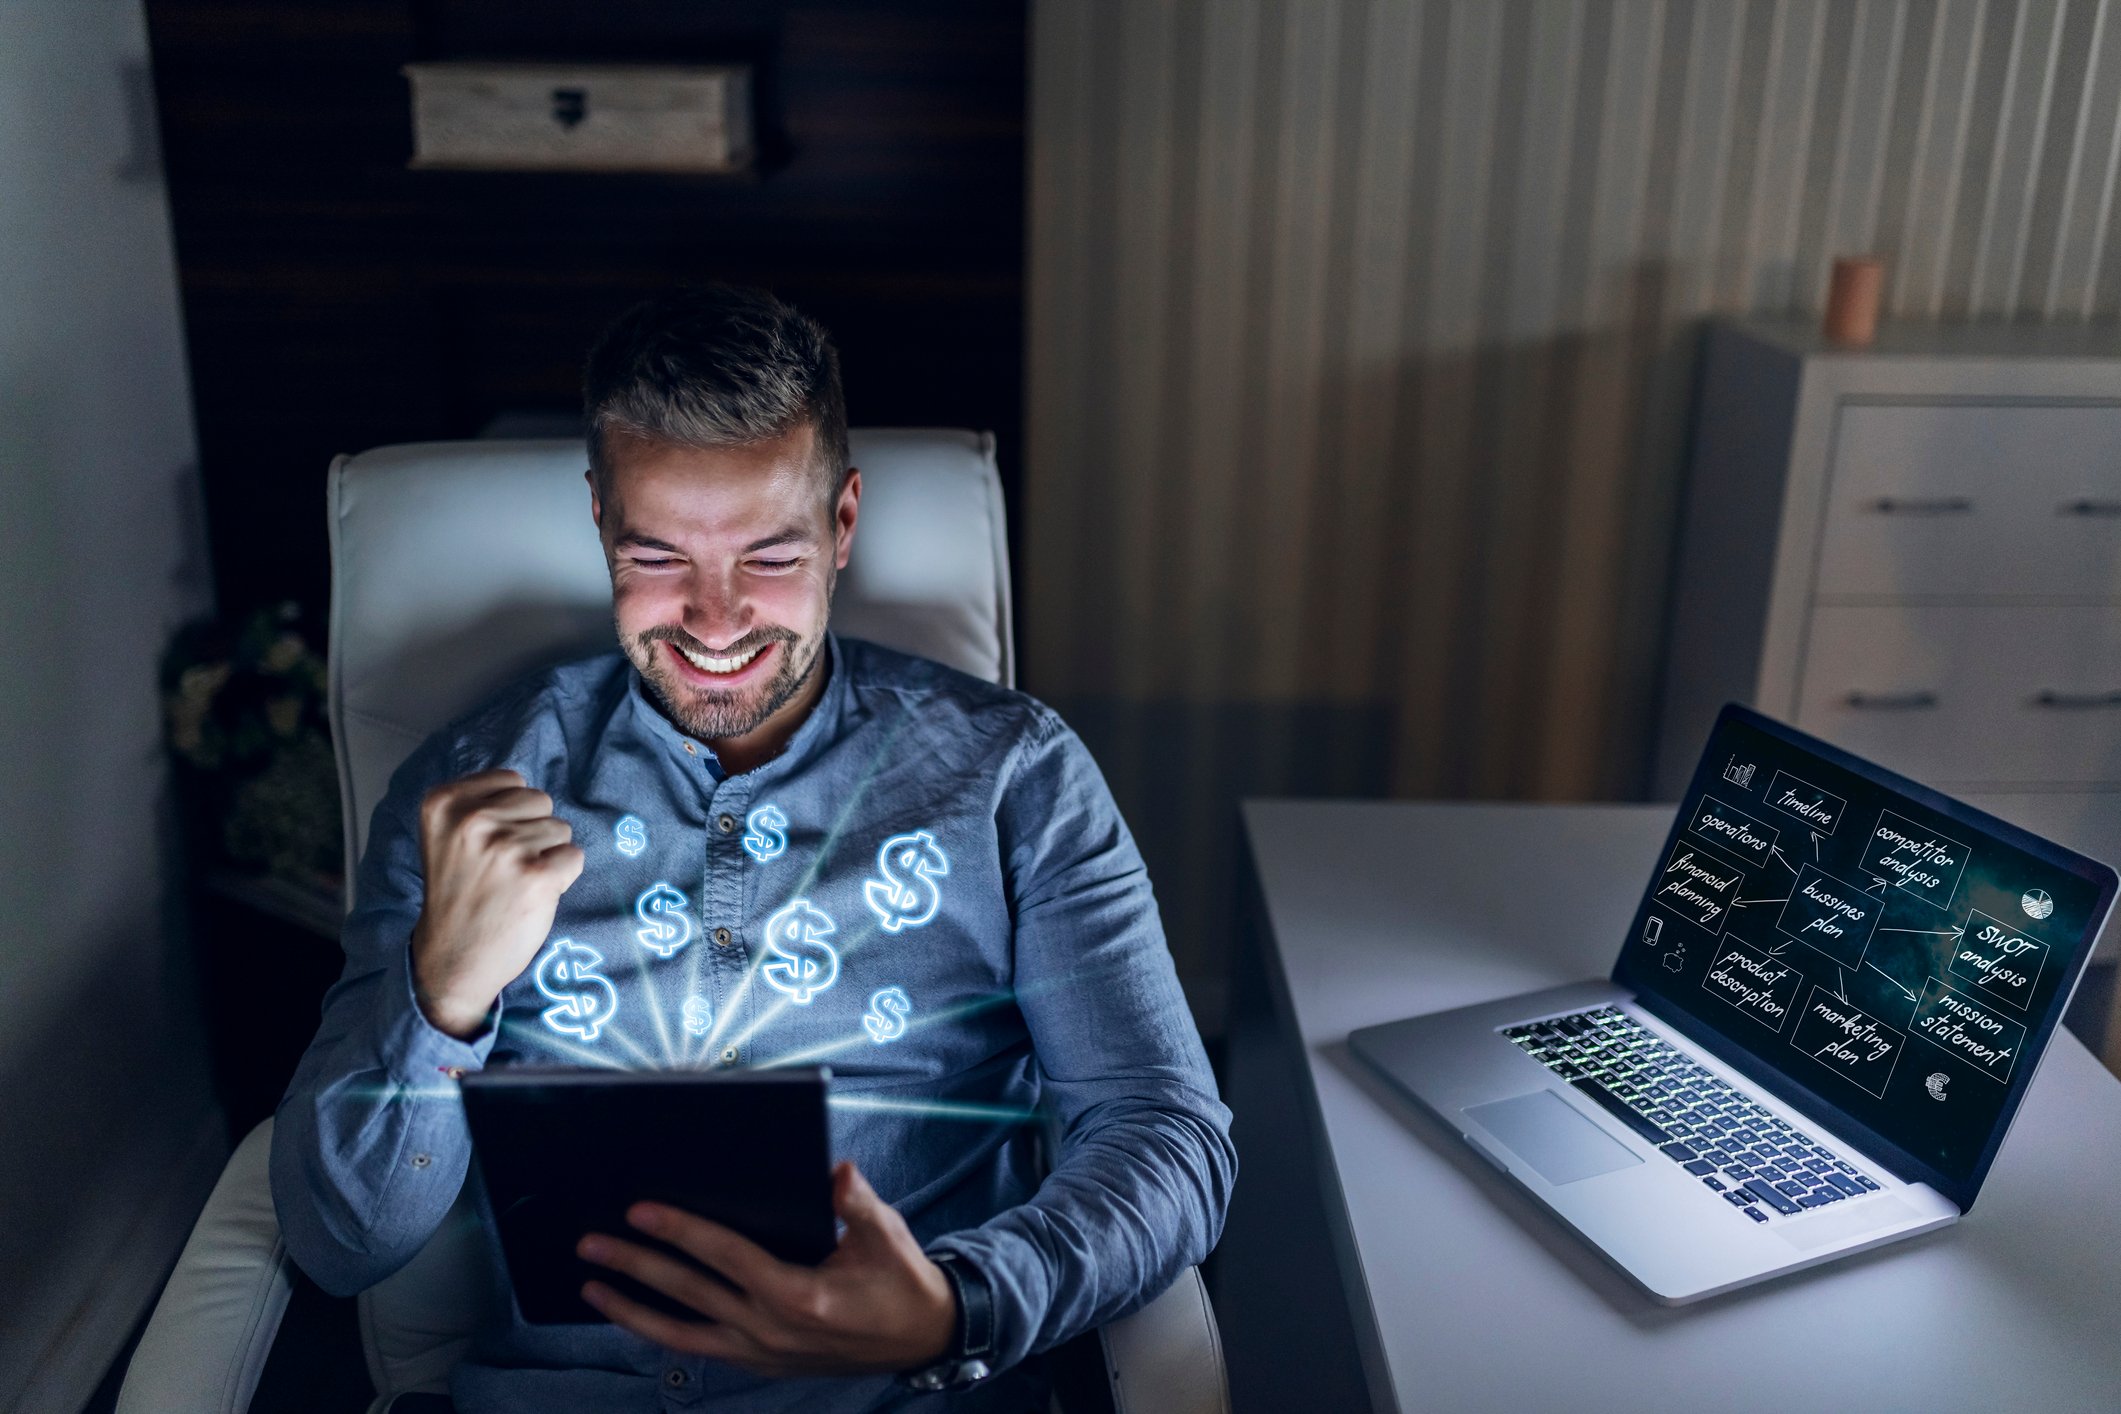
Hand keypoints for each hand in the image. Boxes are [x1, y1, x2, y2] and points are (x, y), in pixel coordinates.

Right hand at [409, 768, 584, 1037]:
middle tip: (503, 868)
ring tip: (514, 884)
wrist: (452, 960)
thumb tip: (529, 788)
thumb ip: (479, 803)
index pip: (512, 779)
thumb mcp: (448, 835)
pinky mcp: (537, 876)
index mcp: (443, 802)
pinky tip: (532, 897)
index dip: (511, 813)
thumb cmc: (459, 895)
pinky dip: (562, 878)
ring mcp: (505, 847)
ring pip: (560, 829)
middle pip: (540, 800)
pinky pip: (574, 857)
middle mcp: (472, 820)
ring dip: (546, 856)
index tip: (487, 845)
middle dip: (531, 831)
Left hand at [577, 1161, 956, 1376]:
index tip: (639, 1210)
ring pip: (680, 1333)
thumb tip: (836, 1172)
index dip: (679, 1230)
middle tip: (590, 1242)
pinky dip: (662, 1333)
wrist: (920, 1338)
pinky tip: (635, 1316)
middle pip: (687, 1292)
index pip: (723, 1255)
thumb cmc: (899, 1279)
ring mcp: (761, 1353)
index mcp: (797, 1294)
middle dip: (634, 1265)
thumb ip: (855, 1202)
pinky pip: (700, 1348)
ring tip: (592, 1287)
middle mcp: (769, 1329)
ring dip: (632, 1309)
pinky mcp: (761, 1365)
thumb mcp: (886, 1234)